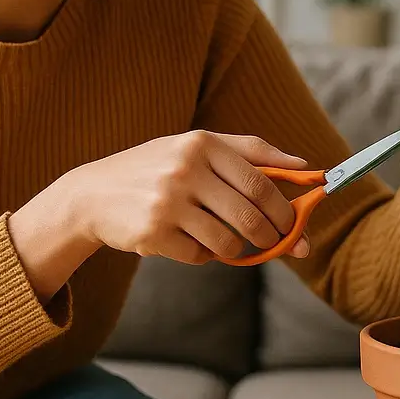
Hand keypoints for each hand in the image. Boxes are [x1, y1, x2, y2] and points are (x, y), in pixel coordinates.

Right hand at [9, 131, 310, 297]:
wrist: (93, 194)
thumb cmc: (158, 169)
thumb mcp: (196, 148)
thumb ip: (251, 153)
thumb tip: (307, 167)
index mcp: (201, 143)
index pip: (260, 182)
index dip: (285, 208)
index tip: (297, 223)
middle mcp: (184, 169)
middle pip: (250, 215)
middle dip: (272, 236)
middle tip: (276, 243)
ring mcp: (166, 201)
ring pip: (228, 241)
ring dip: (236, 250)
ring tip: (226, 241)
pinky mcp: (153, 233)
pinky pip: (199, 255)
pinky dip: (202, 255)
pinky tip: (187, 241)